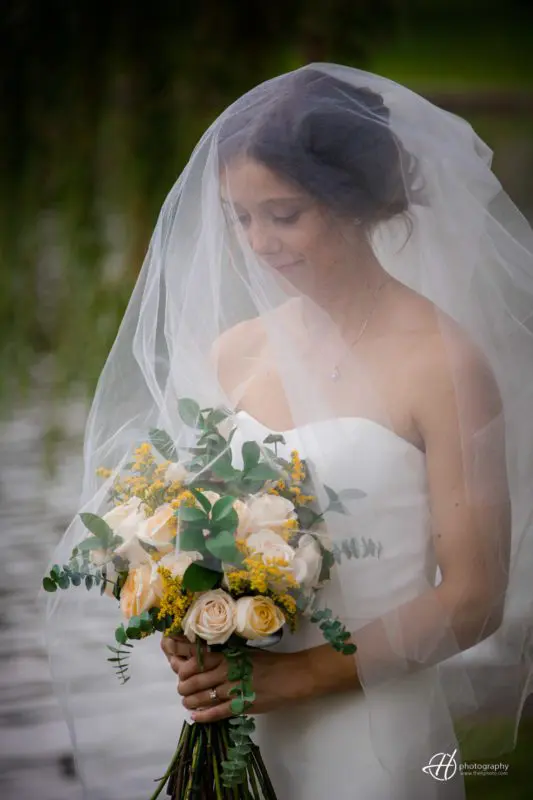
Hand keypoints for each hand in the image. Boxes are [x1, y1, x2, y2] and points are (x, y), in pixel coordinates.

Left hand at [161, 635, 314, 722]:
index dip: (181, 660)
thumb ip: (225, 656)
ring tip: (187, 703)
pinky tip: (196, 718)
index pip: (197, 656)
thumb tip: (205, 658)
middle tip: (182, 689)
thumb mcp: (244, 653)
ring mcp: (233, 688)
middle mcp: (226, 670)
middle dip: (183, 686)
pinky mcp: (241, 705)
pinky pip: (216, 712)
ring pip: (202, 696)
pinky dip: (203, 715)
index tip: (174, 663)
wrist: (291, 676)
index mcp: (227, 655)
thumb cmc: (269, 662)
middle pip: (193, 679)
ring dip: (190, 701)